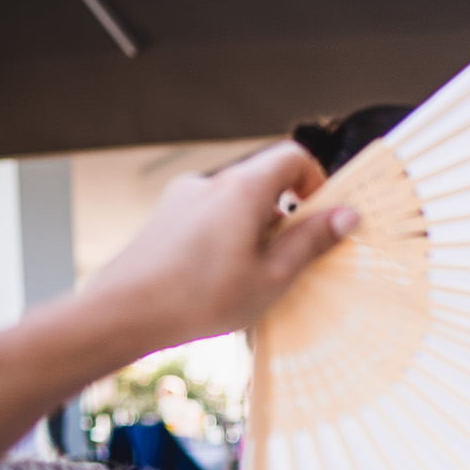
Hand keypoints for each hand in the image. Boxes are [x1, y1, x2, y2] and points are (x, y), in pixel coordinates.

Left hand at [82, 143, 354, 352]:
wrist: (123, 312)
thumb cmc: (197, 298)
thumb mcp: (271, 276)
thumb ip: (311, 241)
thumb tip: (346, 216)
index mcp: (242, 189)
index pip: (292, 157)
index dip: (315, 182)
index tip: (320, 216)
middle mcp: (211, 184)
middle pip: (264, 180)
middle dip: (285, 214)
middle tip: (287, 258)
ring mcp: (184, 198)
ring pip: (236, 201)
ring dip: (254, 229)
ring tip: (249, 276)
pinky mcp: (167, 218)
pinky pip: (211, 216)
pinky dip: (226, 236)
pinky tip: (219, 277)